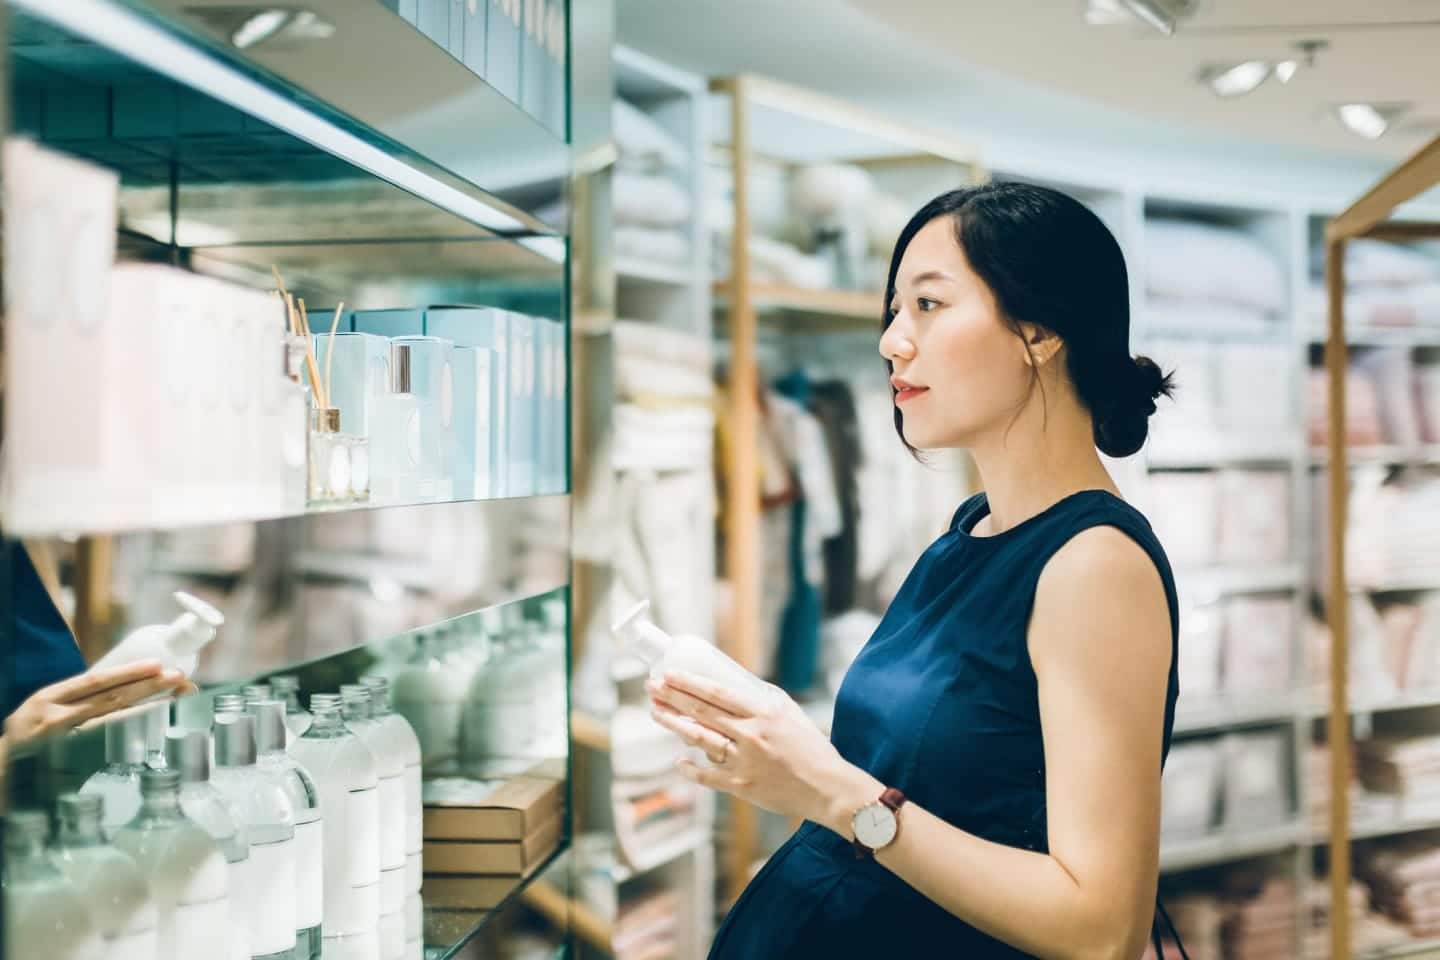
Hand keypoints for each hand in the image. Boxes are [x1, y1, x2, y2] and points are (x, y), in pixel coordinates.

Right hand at [3, 660, 196, 748]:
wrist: (1, 771)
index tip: (156, 665)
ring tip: (176, 699)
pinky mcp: (71, 765)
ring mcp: (63, 744)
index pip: (94, 681)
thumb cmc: (28, 736)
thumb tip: (126, 687)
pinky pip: (108, 749)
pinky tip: (154, 730)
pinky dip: (132, 737)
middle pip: (110, 699)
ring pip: (113, 723)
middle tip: (179, 677)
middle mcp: (55, 719)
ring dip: (148, 709)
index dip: (127, 672)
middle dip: (148, 687)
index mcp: (48, 698)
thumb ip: (77, 699)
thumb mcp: (44, 709)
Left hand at [647, 670, 879, 830]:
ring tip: (656, 713)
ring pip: (699, 739)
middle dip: (672, 698)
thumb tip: (735, 687)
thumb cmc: (812, 748)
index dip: (689, 683)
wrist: (827, 788)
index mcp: (763, 712)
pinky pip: (708, 775)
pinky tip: (679, 760)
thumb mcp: (790, 713)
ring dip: (674, 724)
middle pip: (702, 712)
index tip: (669, 674)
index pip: (717, 693)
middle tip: (652, 688)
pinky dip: (691, 769)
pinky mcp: (741, 785)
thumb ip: (763, 699)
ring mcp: (743, 761)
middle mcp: (750, 734)